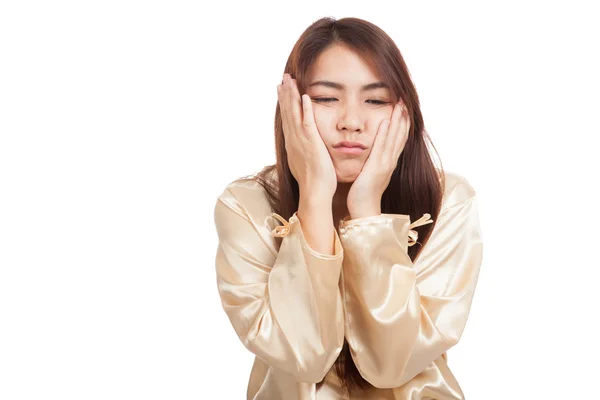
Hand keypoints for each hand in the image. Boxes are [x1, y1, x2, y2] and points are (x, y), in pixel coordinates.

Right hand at [277, 73, 336, 199]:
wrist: (314, 192)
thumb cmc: (313, 182)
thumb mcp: (304, 164)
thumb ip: (302, 153)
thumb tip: (299, 150)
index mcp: (292, 144)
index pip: (287, 119)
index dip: (284, 103)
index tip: (281, 89)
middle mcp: (293, 140)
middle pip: (287, 112)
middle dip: (285, 94)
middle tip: (283, 78)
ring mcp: (301, 141)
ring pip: (294, 114)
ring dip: (291, 96)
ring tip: (289, 81)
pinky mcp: (311, 143)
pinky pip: (307, 123)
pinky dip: (305, 110)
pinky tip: (305, 97)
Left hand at [347, 101, 409, 217]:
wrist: (364, 210)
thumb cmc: (363, 194)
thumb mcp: (371, 174)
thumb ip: (373, 163)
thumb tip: (372, 155)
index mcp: (389, 163)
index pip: (398, 139)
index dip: (402, 123)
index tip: (403, 109)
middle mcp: (390, 162)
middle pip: (400, 135)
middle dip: (403, 118)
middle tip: (404, 100)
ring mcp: (385, 164)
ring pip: (394, 138)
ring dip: (397, 121)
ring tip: (400, 105)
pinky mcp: (376, 167)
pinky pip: (381, 147)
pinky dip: (385, 134)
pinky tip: (386, 121)